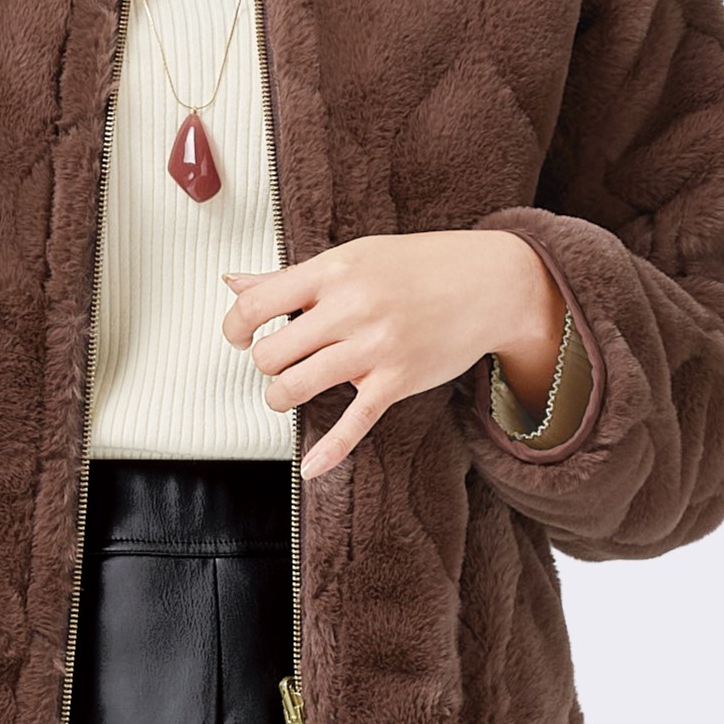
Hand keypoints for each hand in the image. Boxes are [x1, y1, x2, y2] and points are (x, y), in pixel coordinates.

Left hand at [220, 230, 565, 481]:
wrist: (490, 283)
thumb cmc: (420, 266)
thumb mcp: (351, 258)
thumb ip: (289, 278)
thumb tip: (233, 284)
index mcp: (334, 271)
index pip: (258, 304)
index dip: (235, 325)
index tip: (238, 335)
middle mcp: (351, 308)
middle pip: (270, 353)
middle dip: (263, 364)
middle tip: (276, 361)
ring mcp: (375, 347)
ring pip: (296, 387)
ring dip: (279, 397)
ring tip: (287, 391)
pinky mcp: (397, 381)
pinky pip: (354, 423)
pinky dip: (329, 450)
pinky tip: (311, 466)